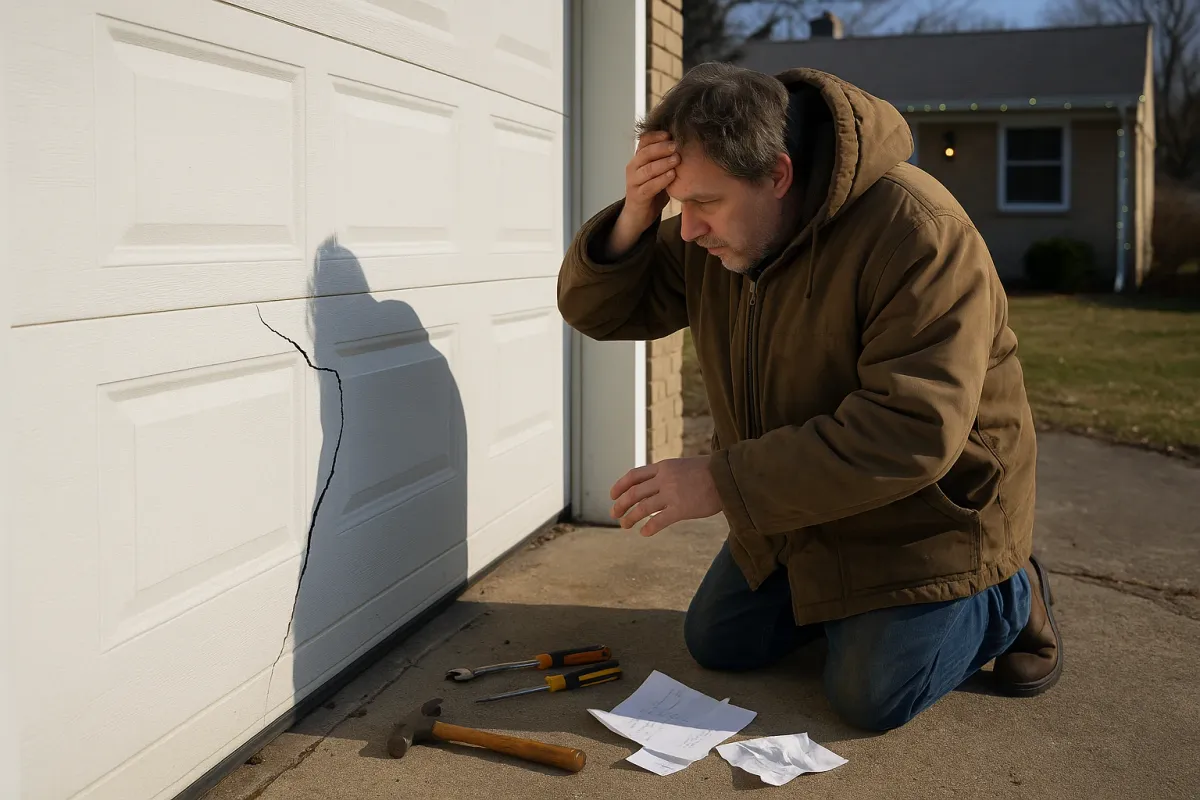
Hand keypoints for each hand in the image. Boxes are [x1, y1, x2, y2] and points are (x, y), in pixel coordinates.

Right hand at [606, 131, 679, 258]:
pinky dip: (661, 180)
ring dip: (663, 163)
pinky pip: (649, 186)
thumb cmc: (652, 191)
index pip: (644, 141)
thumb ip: (666, 160)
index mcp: (638, 159)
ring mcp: (633, 182)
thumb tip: (686, 144)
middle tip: (676, 145)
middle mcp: (633, 168)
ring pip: (647, 169)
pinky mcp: (637, 196)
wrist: (639, 215)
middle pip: (645, 152)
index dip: (656, 136)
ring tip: (677, 159)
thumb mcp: (659, 172)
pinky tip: (672, 176)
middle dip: (661, 148)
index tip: (670, 134)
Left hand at [609, 456, 722, 536]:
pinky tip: (644, 533)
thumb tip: (653, 485)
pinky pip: (659, 521)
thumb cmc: (709, 472)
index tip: (612, 495)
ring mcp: (672, 494)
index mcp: (663, 467)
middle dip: (620, 505)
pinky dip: (649, 528)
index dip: (620, 486)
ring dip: (630, 518)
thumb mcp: (683, 466)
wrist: (729, 476)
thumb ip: (667, 474)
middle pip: (634, 493)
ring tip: (625, 525)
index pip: (634, 475)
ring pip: (642, 508)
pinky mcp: (682, 509)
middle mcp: (664, 479)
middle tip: (614, 514)